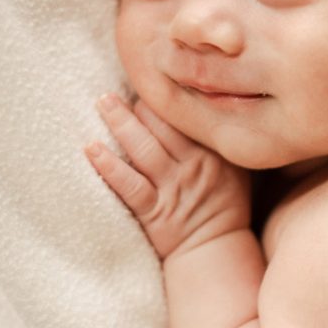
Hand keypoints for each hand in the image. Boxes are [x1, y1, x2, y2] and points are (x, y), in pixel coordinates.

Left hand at [85, 93, 250, 257]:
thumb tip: (201, 99)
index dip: (167, 94)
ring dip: (119, 122)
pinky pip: (129, 185)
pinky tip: (92, 149)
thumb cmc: (224, 203)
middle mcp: (196, 164)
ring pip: (143, 147)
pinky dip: (109, 166)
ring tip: (103, 102)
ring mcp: (174, 187)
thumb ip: (218, 134)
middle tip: (122, 88)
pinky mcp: (155, 210)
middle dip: (140, 103)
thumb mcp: (235, 164)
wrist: (216, 249)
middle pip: (162, 123)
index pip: (187, 112)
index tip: (154, 79)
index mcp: (215, 149)